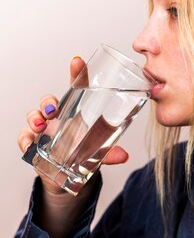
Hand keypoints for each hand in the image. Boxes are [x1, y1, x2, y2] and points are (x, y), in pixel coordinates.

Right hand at [18, 56, 129, 194]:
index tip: (78, 62)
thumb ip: (109, 154)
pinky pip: (24, 138)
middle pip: (49, 101)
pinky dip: (25, 140)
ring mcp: (43, 130)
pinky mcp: (33, 144)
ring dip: (35, 118)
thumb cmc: (82, 154)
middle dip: (48, 102)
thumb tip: (124, 156)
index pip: (75, 89)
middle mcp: (57, 118)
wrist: (68, 175)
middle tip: (54, 109)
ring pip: (33, 116)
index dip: (76, 74)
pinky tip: (30, 144)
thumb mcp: (98, 153)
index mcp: (75, 113)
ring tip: (41, 126)